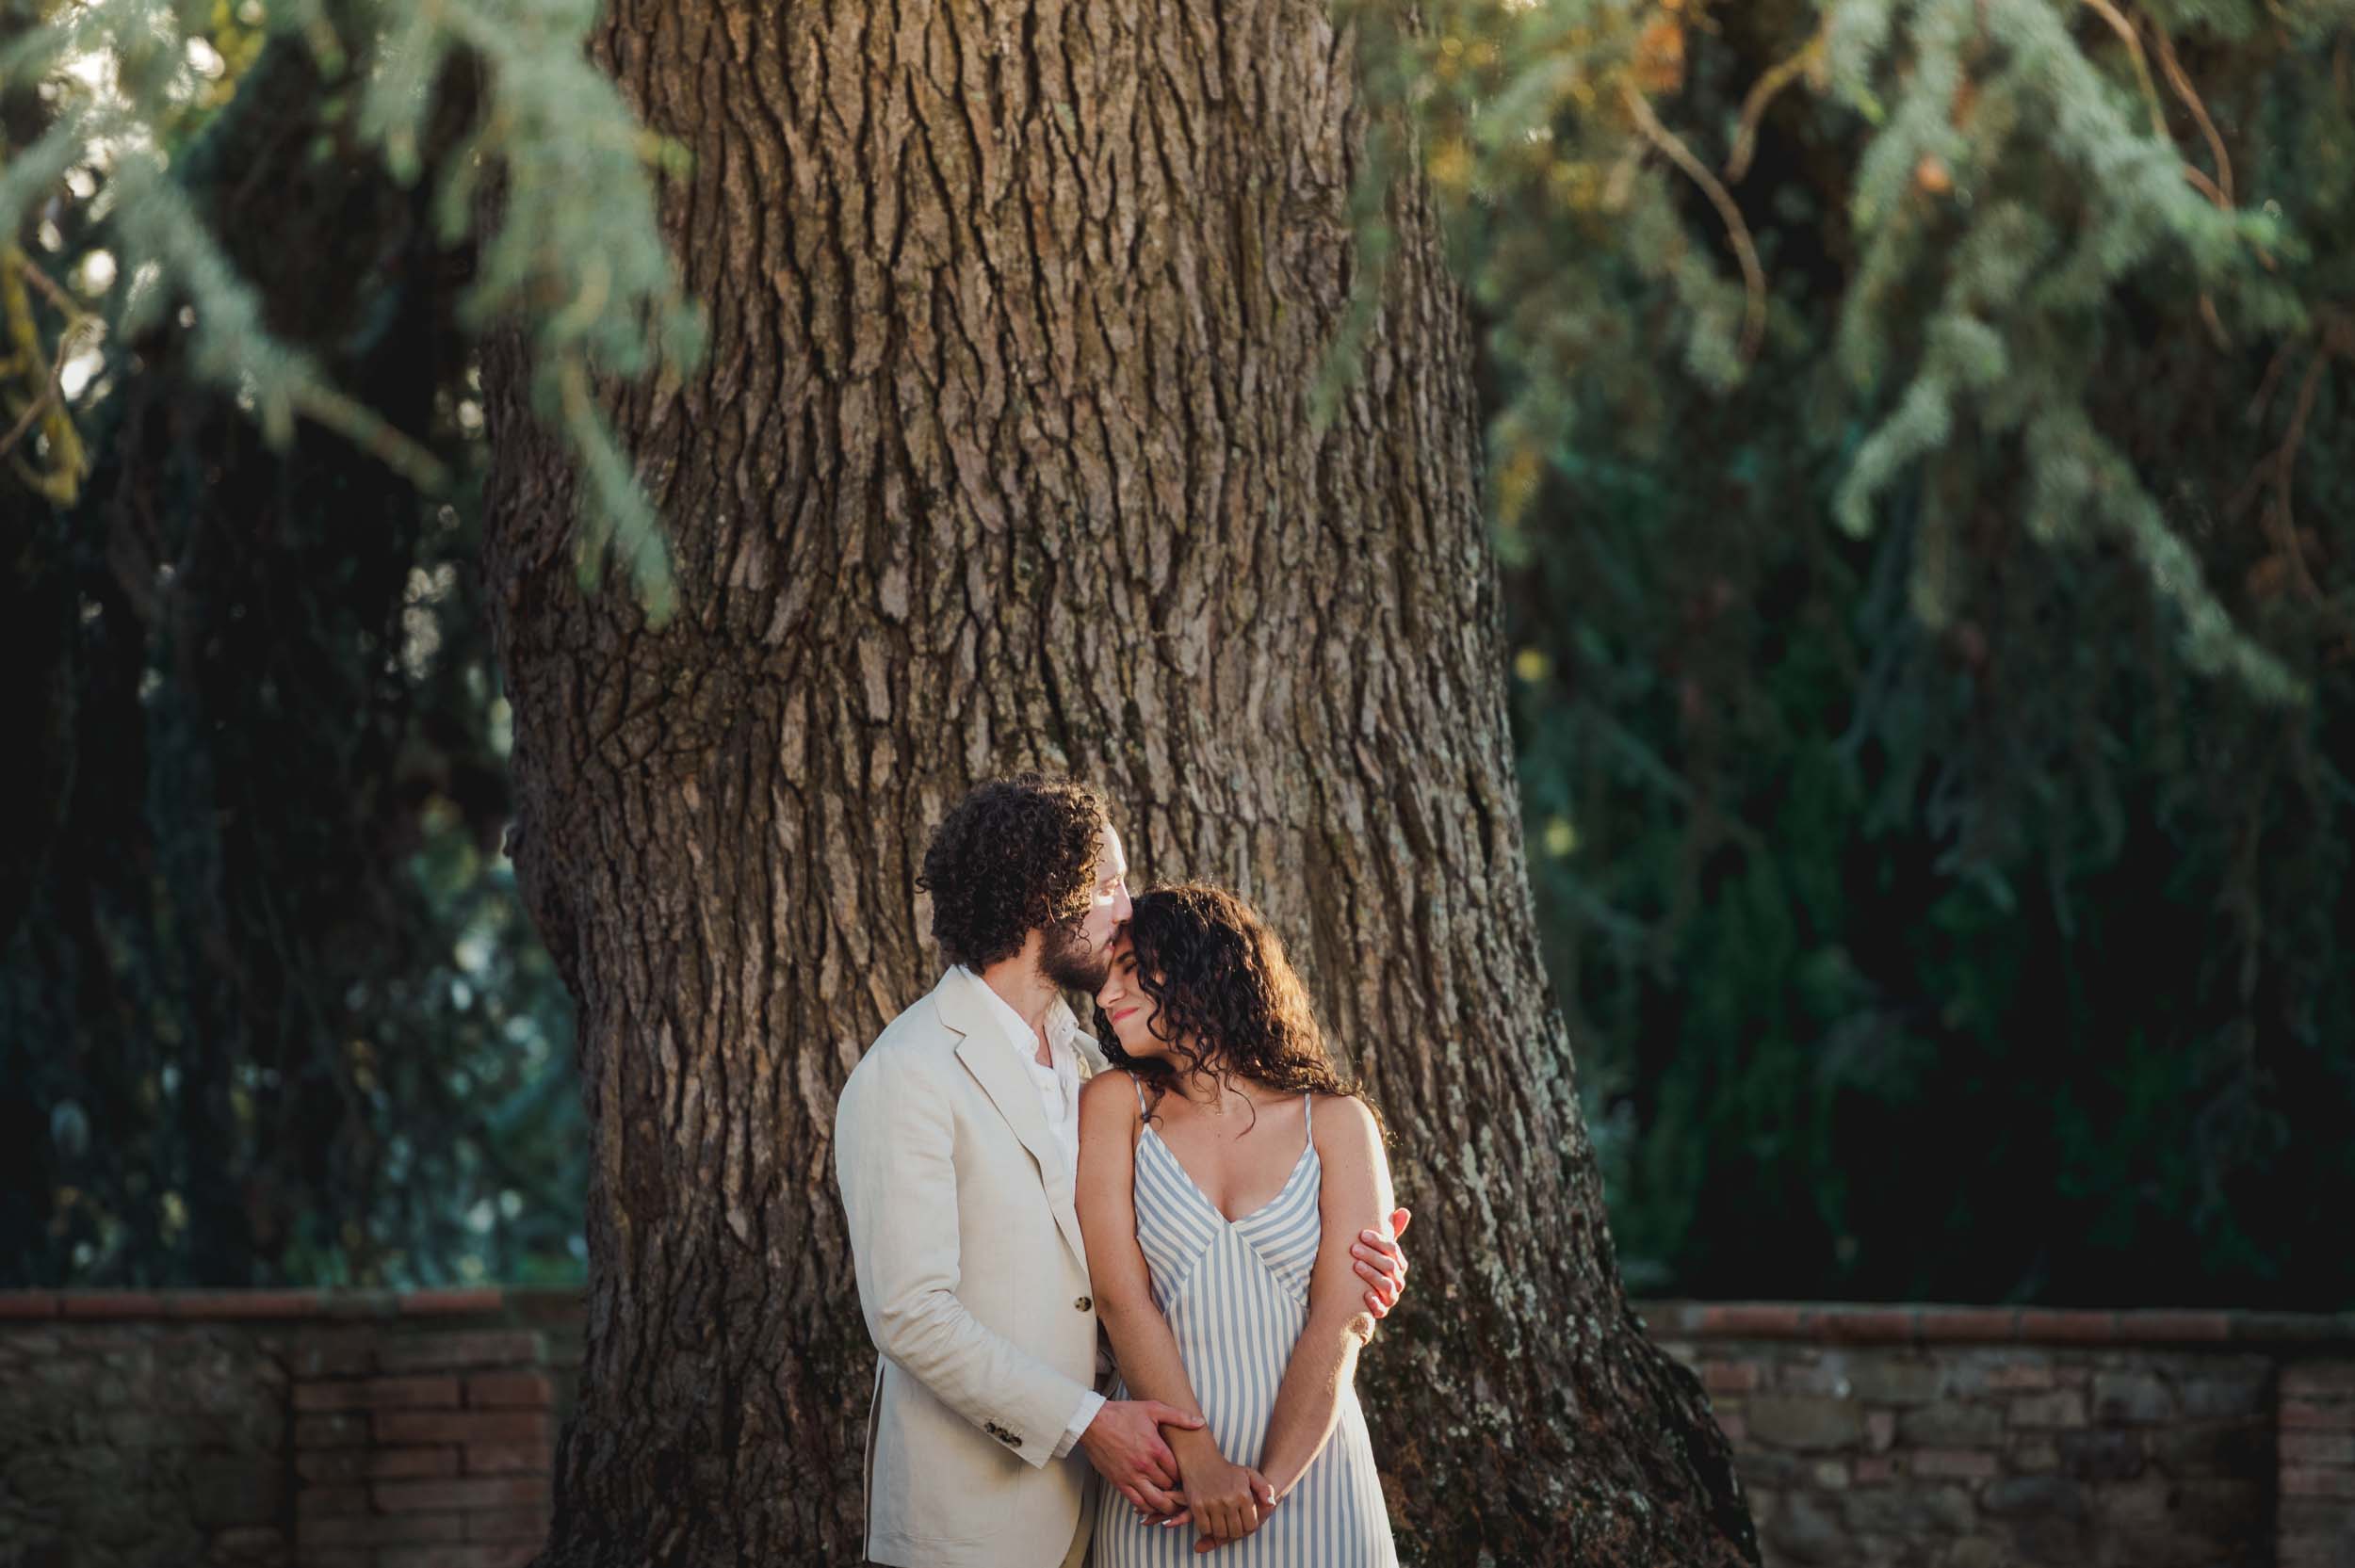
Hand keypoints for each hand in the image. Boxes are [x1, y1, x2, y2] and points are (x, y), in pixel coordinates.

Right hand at [1079, 1399, 1205, 1517]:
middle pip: (1168, 1487)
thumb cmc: (1123, 1414)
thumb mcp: (1153, 1409)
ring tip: (1169, 1501)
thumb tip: (1199, 1423)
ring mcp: (1131, 1476)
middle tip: (1179, 1489)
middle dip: (1175, 1489)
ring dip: (1164, 1503)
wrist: (1093, 1422)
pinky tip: (1151, 1503)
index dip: (1182, 1474)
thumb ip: (1178, 1416)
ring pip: (1155, 1500)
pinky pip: (1137, 1502)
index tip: (1182, 1474)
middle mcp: (1145, 1465)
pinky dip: (1147, 1507)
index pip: (1177, 1471)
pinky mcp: (1119, 1482)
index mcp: (1155, 1448)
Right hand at [1175, 1449, 1274, 1551]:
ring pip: (1220, 1532)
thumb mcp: (1249, 1474)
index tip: (1242, 1521)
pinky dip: (1207, 1529)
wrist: (1200, 1459)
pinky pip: (1205, 1529)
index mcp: (1243, 1495)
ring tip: (1221, 1523)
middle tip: (1231, 1524)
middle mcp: (1229, 1500)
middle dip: (1235, 1531)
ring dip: (1221, 1531)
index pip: (1250, 1526)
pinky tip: (1210, 1521)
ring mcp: (1212, 1504)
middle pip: (1235, 1532)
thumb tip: (1272, 1504)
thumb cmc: (1227, 1470)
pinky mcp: (1197, 1506)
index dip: (1247, 1526)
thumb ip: (1265, 1488)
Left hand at [1353, 1206, 1412, 1319]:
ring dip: (1372, 1275)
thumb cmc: (1368, 1266)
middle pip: (1389, 1267)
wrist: (1355, 1296)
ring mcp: (1390, 1297)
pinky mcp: (1381, 1312)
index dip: (1379, 1241)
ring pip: (1387, 1286)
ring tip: (1355, 1266)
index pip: (1393, 1250)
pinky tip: (1364, 1294)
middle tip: (1354, 1248)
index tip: (1362, 1234)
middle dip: (1372, 1256)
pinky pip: (1382, 1310)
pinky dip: (1375, 1303)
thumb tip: (1405, 1210)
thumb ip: (1389, 1231)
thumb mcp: (1376, 1249)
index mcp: (1398, 1264)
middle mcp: (1397, 1281)